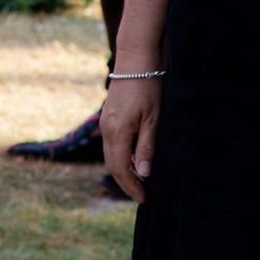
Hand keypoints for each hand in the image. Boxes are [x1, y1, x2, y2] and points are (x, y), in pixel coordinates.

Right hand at [99, 73, 159, 199]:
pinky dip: (121, 157)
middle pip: (112, 164)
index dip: (131, 186)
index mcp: (117, 132)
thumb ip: (147, 147)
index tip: (143, 198)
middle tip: (141, 194)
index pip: (120, 168)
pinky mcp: (109, 118)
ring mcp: (106, 123)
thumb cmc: (147, 88)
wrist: (135, 61)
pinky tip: (134, 159)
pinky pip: (112, 144)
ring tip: (140, 180)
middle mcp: (107, 130)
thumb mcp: (153, 119)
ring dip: (123, 170)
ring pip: (111, 155)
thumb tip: (144, 172)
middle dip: (126, 182)